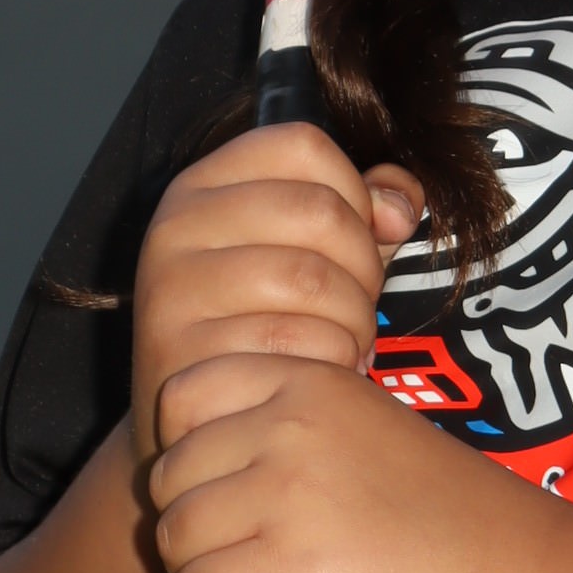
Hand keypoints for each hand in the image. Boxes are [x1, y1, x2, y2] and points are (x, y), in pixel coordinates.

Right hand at [131, 123, 422, 467]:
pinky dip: (332, 365)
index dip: (354, 194)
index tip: (354, 242)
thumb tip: (399, 207)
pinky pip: (296, 346)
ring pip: (314, 280)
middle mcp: (176, 225)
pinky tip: (320, 378)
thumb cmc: (263, 328)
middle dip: (364, 269)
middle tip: (355, 309)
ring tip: (343, 346)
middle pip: (320, 211)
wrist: (194, 427)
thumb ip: (362, 209)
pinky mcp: (180, 353)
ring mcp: (172, 287)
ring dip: (354, 324)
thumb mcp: (310, 253)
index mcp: (205, 183)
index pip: (304, 145)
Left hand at [144, 347, 550, 572]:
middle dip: (187, 516)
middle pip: (171, 473)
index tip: (218, 482)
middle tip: (226, 545)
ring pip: (175, 534)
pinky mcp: (289, 569)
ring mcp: (288, 496)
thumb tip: (198, 450)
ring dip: (192, 568)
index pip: (184, 393)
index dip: (186, 446)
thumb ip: (289, 419)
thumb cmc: (441, 512)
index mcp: (309, 380)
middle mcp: (290, 427)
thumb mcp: (365, 424)